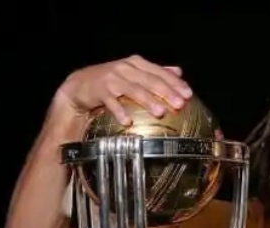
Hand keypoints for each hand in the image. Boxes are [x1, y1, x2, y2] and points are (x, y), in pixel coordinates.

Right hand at [55, 55, 192, 124]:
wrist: (81, 85)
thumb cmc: (112, 81)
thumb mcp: (134, 73)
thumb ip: (156, 72)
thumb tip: (178, 72)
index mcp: (137, 64)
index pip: (160, 72)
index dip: (175, 83)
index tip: (188, 94)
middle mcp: (125, 69)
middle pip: (150, 81)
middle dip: (166, 92)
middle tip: (179, 104)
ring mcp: (112, 79)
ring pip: (134, 90)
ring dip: (147, 101)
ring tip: (160, 113)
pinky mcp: (100, 91)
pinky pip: (112, 102)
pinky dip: (120, 111)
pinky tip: (128, 122)